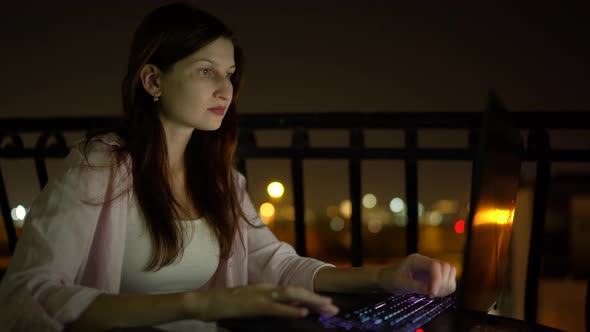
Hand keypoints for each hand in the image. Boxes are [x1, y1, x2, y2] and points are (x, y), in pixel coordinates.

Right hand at [188, 283, 338, 320]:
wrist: (204, 302)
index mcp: (265, 288)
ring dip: (310, 301)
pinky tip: (303, 312)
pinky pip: (275, 307)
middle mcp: (265, 288)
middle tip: (334, 307)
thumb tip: (281, 310)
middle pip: (296, 290)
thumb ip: (265, 304)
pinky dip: (290, 309)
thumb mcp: (249, 303)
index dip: (310, 296)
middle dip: (316, 299)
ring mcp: (259, 295)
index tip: (326, 303)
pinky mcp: (252, 305)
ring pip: (290, 295)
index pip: (293, 290)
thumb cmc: (225, 305)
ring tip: (326, 308)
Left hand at [376, 253, 455, 297]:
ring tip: (434, 294)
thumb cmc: (392, 280)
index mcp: (417, 260)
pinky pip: (447, 279)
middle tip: (432, 294)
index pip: (435, 266)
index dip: (437, 280)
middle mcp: (426, 261)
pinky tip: (435, 294)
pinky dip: (446, 288)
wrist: (387, 279)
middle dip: (443, 282)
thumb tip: (433, 290)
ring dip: (446, 285)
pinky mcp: (434, 275)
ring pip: (449, 272)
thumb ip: (418, 286)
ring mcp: (431, 268)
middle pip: (446, 267)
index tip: (432, 293)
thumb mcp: (402, 284)